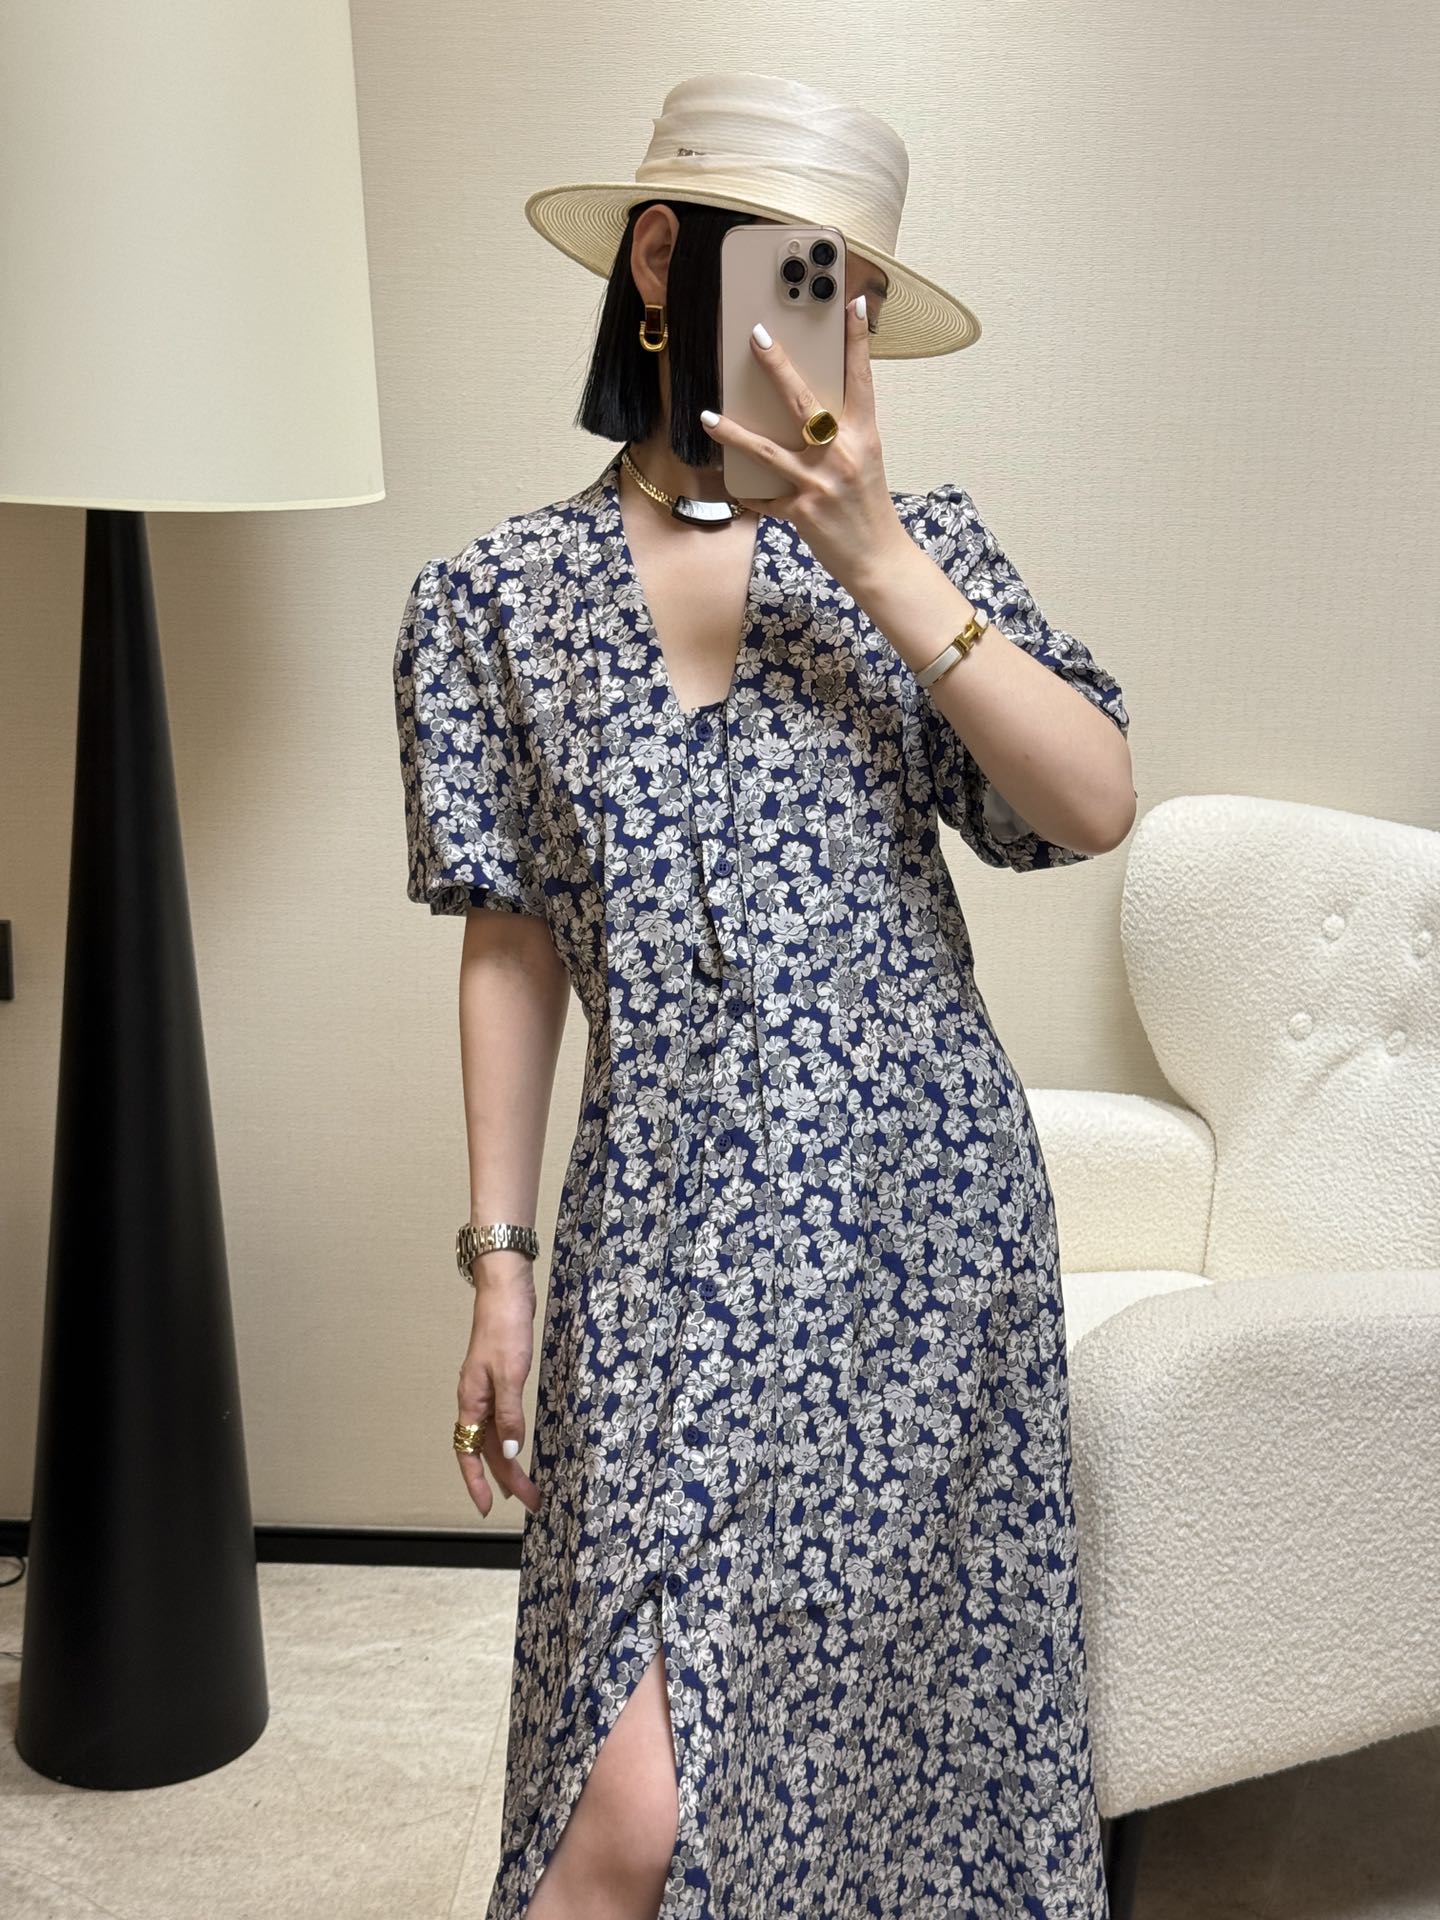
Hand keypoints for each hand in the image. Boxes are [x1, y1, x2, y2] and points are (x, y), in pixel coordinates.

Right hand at [455, 1256, 541, 1518]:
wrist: (505, 1289)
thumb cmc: (504, 1327)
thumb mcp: (510, 1373)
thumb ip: (509, 1415)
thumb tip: (510, 1454)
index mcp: (471, 1401)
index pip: (468, 1453)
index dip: (477, 1482)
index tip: (487, 1509)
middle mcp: (476, 1400)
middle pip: (486, 1449)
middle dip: (506, 1478)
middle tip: (532, 1501)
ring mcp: (487, 1389)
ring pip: (495, 1435)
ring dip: (510, 1461)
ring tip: (526, 1484)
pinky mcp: (500, 1378)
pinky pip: (502, 1418)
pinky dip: (512, 1436)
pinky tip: (521, 1444)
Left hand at [699, 294, 907, 595]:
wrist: (878, 559)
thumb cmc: (869, 508)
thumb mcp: (866, 461)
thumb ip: (842, 434)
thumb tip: (811, 412)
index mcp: (864, 437)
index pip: (860, 380)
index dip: (857, 342)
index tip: (851, 305)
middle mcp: (841, 456)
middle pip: (804, 403)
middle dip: (778, 367)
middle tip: (757, 337)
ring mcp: (819, 484)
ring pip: (767, 450)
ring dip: (733, 433)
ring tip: (708, 417)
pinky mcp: (801, 512)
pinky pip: (764, 498)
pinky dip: (747, 493)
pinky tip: (731, 485)